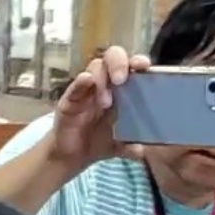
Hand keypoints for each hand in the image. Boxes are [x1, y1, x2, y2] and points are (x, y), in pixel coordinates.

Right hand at [50, 46, 150, 167]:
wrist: (73, 157)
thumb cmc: (100, 141)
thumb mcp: (122, 144)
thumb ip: (133, 145)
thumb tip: (144, 152)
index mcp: (121, 89)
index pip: (130, 66)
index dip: (137, 61)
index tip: (144, 65)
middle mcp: (104, 84)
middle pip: (111, 58)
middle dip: (118, 63)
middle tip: (121, 80)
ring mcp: (86, 90)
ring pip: (94, 69)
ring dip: (102, 80)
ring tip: (106, 102)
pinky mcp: (69, 100)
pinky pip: (74, 86)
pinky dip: (81, 82)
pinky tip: (87, 81)